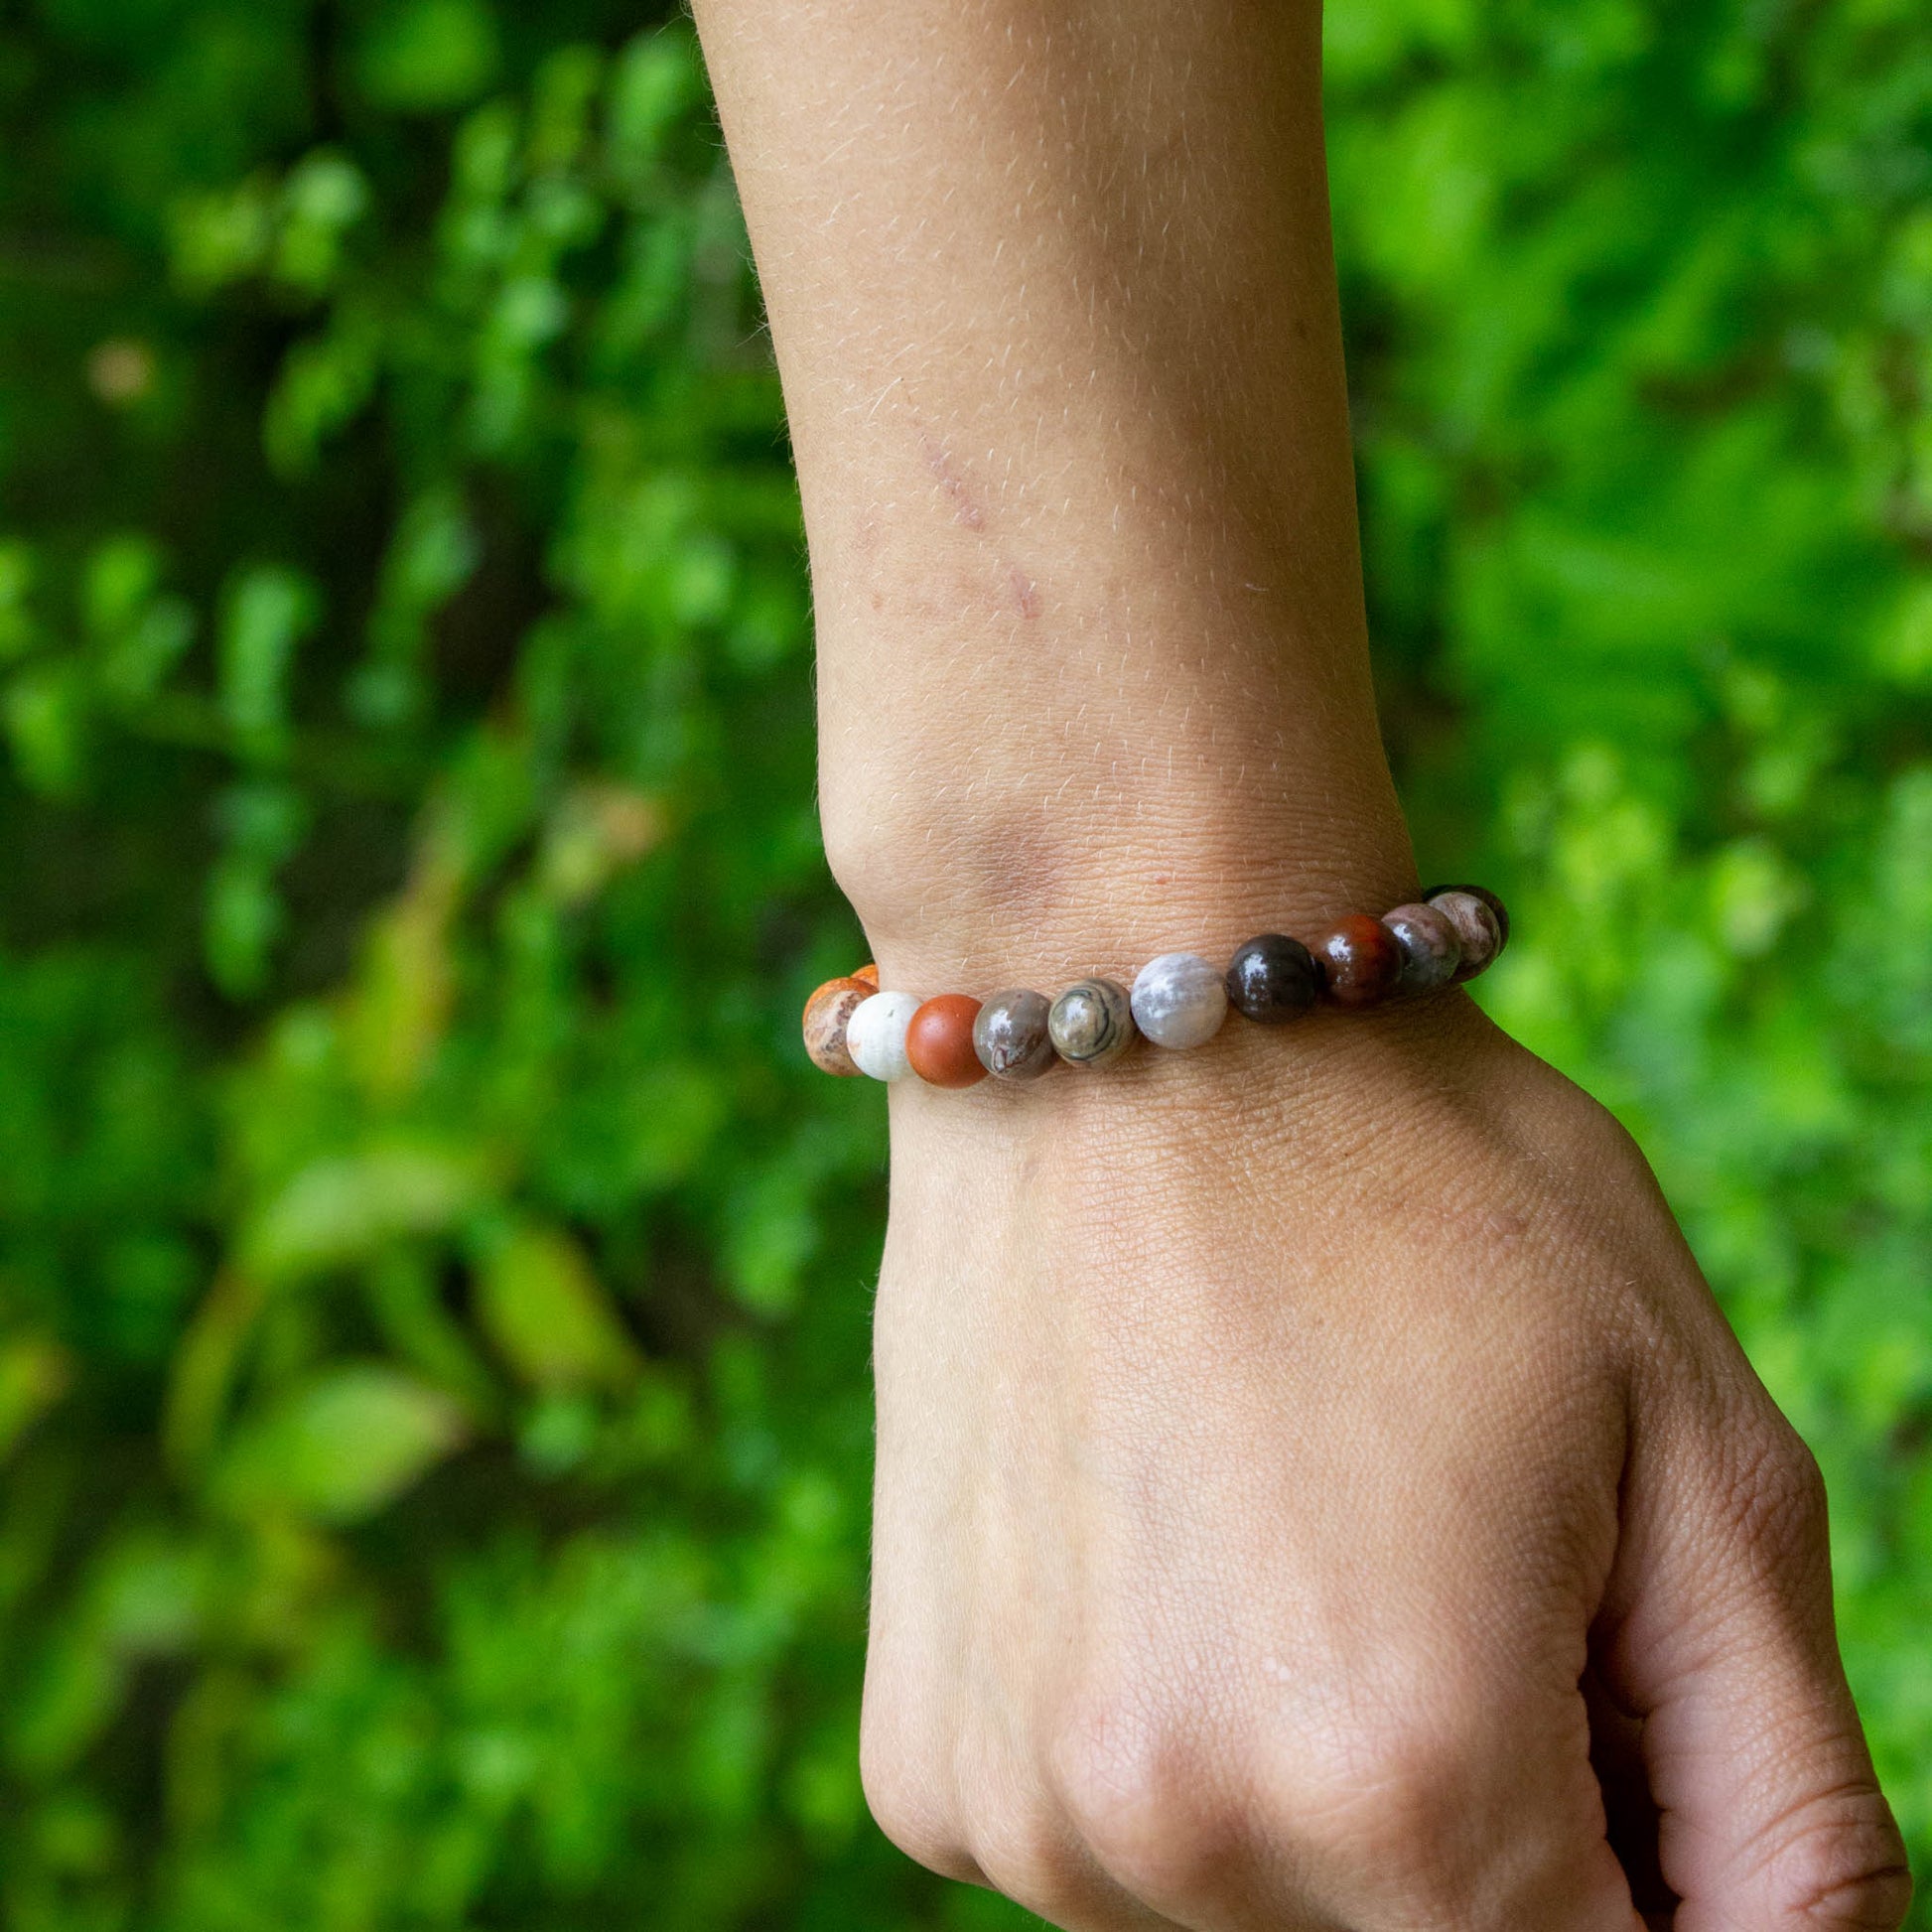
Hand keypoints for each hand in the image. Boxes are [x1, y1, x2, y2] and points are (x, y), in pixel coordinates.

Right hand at [858, 992, 1908, 1930]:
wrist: (1114, 1009)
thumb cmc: (1422, 1181)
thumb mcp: (1691, 1437)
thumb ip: (1787, 1786)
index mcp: (1413, 1782)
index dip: (1648, 1861)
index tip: (1595, 1684)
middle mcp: (1185, 1841)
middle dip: (1491, 1812)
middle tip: (1446, 1554)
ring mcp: (1028, 1808)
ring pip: (1261, 1909)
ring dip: (1315, 1782)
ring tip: (1295, 1524)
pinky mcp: (929, 1761)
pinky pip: (1104, 1846)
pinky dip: (1170, 1746)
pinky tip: (1166, 1547)